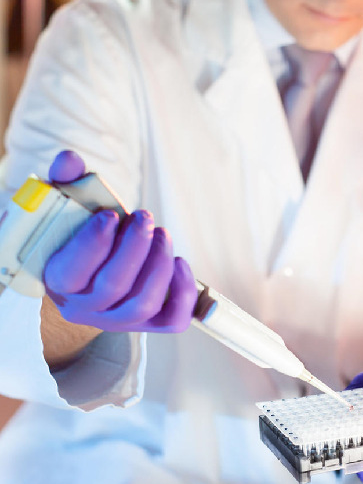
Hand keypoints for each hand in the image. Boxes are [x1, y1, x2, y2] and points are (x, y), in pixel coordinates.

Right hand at [44, 150, 197, 331]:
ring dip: (159, 265)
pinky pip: (171, 321)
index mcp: (58, 280)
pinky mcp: (148, 322)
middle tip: (146, 218)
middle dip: (135, 248)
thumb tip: (71, 160)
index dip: (93, 243)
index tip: (111, 215)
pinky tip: (180, 263)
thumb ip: (65, 182)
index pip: (71, 272)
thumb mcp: (64, 207)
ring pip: (143, 303)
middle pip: (113, 286)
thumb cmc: (79, 235)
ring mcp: (118, 319)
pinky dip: (183, 293)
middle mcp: (87, 307)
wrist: (92, 272)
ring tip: (162, 235)